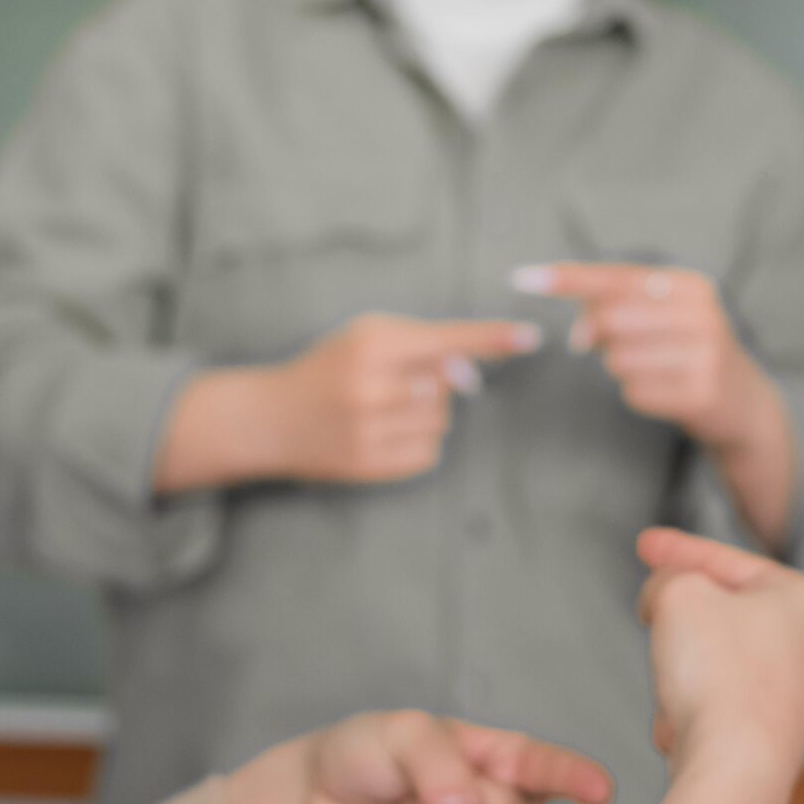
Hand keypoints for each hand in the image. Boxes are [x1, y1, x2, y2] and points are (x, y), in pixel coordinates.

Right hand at [270, 313, 544, 484]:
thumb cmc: (329, 369)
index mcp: (370, 342)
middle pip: (448, 385)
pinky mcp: (370, 466)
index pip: (445, 338)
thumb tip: (472, 375)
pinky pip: (428, 453)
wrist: (272, 417)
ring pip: (441, 421)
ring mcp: (369, 429)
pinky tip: (382, 434)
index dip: (491, 337)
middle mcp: (371, 385)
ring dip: (425, 414)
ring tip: (382, 410)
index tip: (531, 337)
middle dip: (434, 383)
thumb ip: (422, 346)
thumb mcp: (366, 338)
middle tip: (394, 383)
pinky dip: (417, 443)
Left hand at [513, 263, 780, 454]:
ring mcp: (705, 355)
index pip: (616, 277)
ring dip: (621, 370)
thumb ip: (615, 310)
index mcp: (690, 286)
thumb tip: (579, 333)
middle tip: (617, 350)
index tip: (521, 277)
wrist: (746, 407)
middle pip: (610, 319)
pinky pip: (634, 393)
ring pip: (618, 360)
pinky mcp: (701, 394)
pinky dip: (637, 395)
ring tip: (656, 371)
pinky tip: (665, 393)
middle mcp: (702, 314)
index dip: (567, 278)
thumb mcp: (664, 319)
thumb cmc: (689, 354)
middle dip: (599, 338)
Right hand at [631, 529, 803, 803]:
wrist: (733, 775)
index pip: (729, 560)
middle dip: (681, 621)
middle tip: (654, 619)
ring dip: (681, 671)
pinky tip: (683, 727)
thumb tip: (664, 597)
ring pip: (712, 661)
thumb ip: (669, 576)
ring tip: (676, 691)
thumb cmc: (719, 680)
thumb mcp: (678, 594)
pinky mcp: (773, 732)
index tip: (645, 546)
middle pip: (723, 612)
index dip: (678, 549)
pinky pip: (713, 704)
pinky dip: (689, 709)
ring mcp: (797, 693)